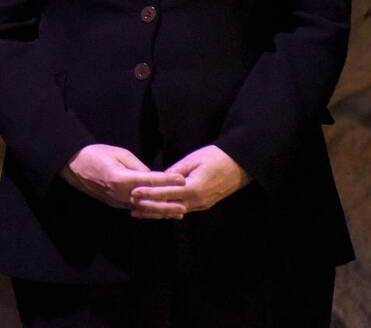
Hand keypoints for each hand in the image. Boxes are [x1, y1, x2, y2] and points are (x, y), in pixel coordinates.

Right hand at [60, 144, 185, 212]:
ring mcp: (117, 201)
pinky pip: (135, 209)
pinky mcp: (114, 204)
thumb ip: (137, 166)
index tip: (181, 179)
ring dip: (162, 212)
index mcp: (121, 177)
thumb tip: (152, 176)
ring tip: (178, 213)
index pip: (149, 179)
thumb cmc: (95, 154)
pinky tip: (160, 213)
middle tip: (185, 204)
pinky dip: (149, 212)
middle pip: (149, 200)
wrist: (73, 166)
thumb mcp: (118, 153)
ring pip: (143, 209)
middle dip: (168, 203)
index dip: (167, 179)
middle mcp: (120, 193)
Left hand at [130, 144, 251, 216]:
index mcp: (194, 188)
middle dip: (149, 207)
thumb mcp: (193, 159)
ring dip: (157, 212)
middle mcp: (197, 201)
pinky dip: (168, 211)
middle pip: (168, 207)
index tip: (133, 193)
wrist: (240, 165)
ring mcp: (201, 205)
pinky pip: (182, 209)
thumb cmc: (216, 157)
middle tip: (130, 205)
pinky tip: (156, 211)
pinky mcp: (203, 204)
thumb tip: (159, 178)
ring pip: (174, 211)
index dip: (149, 194)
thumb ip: (175, 171)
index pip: (166, 193)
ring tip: (138, 212)